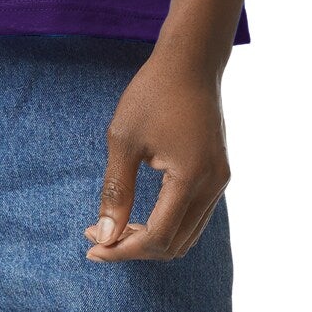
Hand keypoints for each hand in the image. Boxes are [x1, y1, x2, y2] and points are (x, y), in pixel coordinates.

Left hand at [84, 46, 230, 261]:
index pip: (158, 237)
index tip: (92, 246)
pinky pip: (194, 216)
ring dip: (151, 238)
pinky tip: (140, 215)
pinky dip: (167, 224)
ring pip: (187, 234)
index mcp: (191, 178)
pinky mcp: (217, 173)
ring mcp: (219, 180)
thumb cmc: (153, 94)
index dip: (123, 250)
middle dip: (135, 248)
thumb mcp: (124, 139)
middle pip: (174, 244)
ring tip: (115, 228)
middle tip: (98, 236)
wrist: (190, 61)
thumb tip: (106, 236)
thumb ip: (116, 191)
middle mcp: (213, 186)